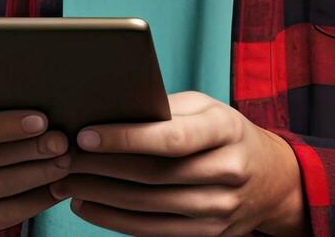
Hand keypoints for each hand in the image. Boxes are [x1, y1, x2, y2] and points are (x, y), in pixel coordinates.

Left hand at [52, 90, 305, 235]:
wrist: (272, 179)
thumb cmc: (225, 134)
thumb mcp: (207, 109)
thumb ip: (165, 109)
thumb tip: (108, 110)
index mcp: (226, 129)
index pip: (171, 138)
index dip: (125, 139)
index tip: (84, 134)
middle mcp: (228, 170)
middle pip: (152, 175)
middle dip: (100, 167)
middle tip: (62, 158)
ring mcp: (220, 207)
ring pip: (147, 205)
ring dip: (99, 195)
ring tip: (65, 182)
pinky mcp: (209, 233)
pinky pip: (152, 230)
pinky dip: (113, 219)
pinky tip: (87, 205)